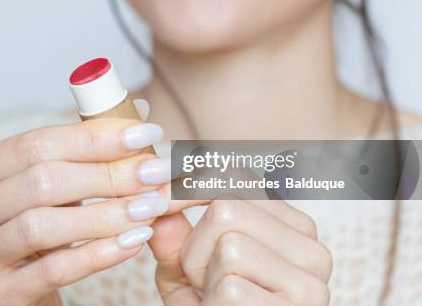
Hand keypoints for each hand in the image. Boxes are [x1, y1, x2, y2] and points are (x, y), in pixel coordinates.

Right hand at [0, 117, 167, 305]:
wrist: (9, 286)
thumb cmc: (34, 223)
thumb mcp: (50, 182)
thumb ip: (85, 148)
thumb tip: (138, 110)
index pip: (37, 143)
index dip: (95, 137)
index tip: (146, 133)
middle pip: (43, 181)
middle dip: (108, 174)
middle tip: (156, 172)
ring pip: (43, 225)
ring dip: (106, 214)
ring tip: (151, 207)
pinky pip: (53, 270)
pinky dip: (98, 254)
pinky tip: (133, 241)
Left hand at [150, 200, 332, 304]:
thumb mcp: (186, 272)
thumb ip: (173, 236)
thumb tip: (156, 200)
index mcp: (289, 225)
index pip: (235, 176)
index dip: (187, 187)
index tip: (157, 204)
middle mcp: (310, 245)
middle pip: (226, 206)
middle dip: (194, 244)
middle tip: (199, 278)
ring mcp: (312, 278)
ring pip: (229, 241)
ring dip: (202, 275)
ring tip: (214, 296)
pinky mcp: (301, 304)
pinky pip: (230, 286)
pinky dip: (212, 303)